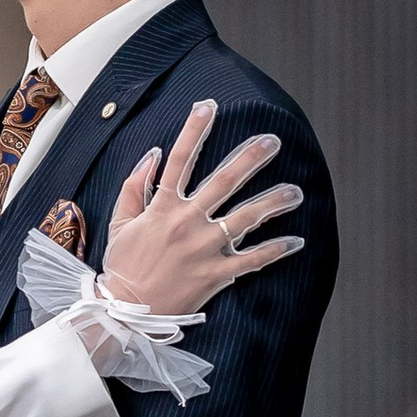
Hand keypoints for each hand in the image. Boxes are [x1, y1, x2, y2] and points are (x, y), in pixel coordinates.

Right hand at [99, 101, 303, 319]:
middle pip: (223, 181)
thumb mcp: (120, 222)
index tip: (209, 106)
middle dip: (249, 158)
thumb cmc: (123, 267)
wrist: (125, 311)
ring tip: (295, 191)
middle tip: (272, 140)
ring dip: (273, 202)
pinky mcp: (214, 274)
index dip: (194, 130)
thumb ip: (134, 186)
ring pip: (245, 218)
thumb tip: (154, 155)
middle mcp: (186, 222)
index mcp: (162, 207)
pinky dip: (274, 251)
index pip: (180, 160)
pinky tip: (295, 241)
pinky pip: (251, 260)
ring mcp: (203, 248)